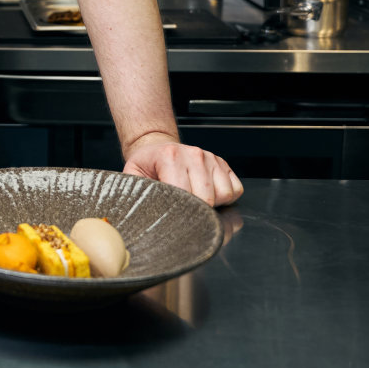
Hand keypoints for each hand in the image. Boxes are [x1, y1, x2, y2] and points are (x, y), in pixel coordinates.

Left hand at [122, 131, 242, 206]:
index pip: (185, 195)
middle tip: (183, 210)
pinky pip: (236, 190)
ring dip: (213, 204)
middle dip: (196, 212)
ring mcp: (211, 158)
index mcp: (170, 156)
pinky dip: (225, 198)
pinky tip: (208, 194)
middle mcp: (194, 154)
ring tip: (194, 199)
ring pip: (224, 195)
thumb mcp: (133, 177)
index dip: (181, 213)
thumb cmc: (147, 165)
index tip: (175, 219)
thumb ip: (136, 193)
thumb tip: (140, 215)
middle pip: (207, 199)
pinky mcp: (223, 164)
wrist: (157, 147)